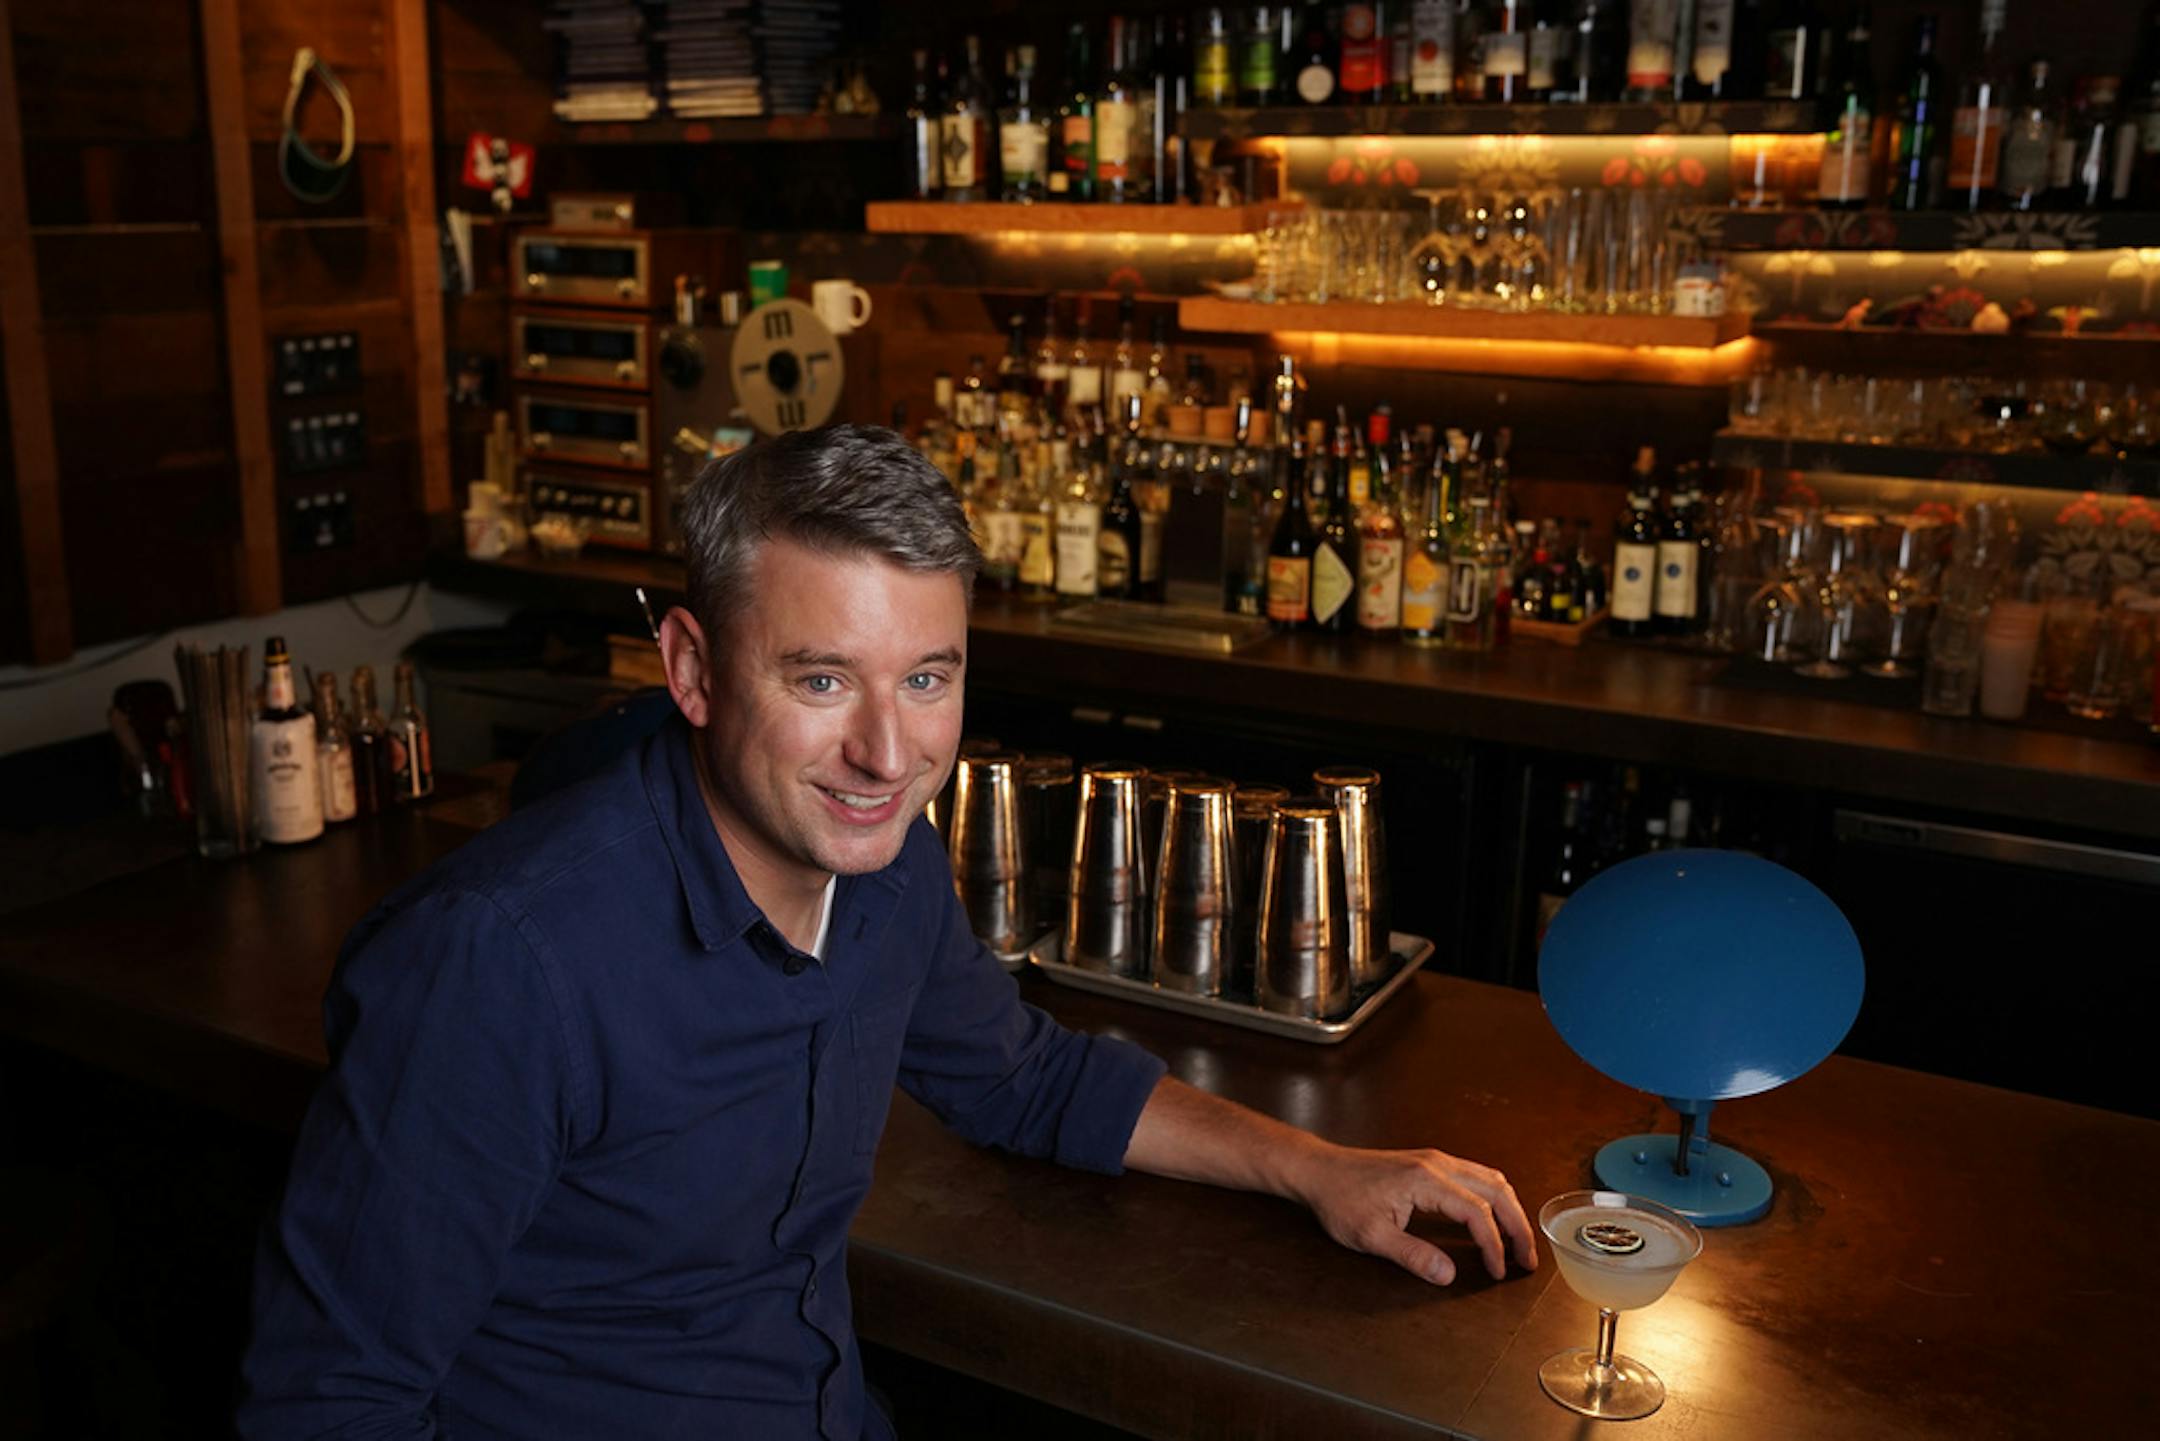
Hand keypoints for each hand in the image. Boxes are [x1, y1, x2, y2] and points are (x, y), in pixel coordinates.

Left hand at [1288, 1141, 1538, 1285]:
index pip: (1477, 1213)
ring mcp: (1434, 1160)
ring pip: (1490, 1179)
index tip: (1497, 1271)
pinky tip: (1495, 1217)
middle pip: (1495, 1191)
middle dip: (1517, 1225)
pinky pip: (1476, 1176)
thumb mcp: (1371, 1236)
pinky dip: (1494, 1198)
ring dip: (1509, 1209)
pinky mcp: (1429, 1163)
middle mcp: (1437, 1164)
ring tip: (1518, 1242)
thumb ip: (1412, 1255)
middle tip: (1527, 1259)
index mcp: (1426, 1180)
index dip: (1493, 1245)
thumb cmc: (1339, 1200)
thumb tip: (1448, 1275)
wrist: (1319, 1171)